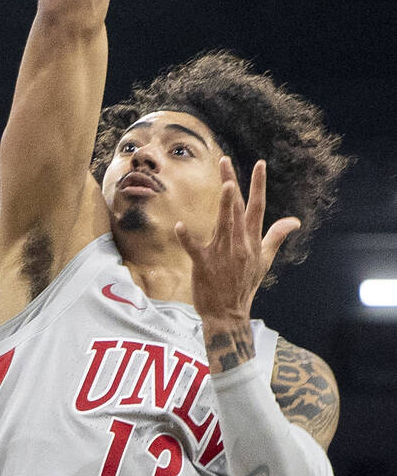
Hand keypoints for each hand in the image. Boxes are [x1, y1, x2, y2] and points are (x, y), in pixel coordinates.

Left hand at [176, 158, 300, 325]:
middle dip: (233, 184)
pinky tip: (179, 226)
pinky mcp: (204, 264)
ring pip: (224, 225)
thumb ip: (276, 236)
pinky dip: (187, 238)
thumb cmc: (245, 283)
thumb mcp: (264, 260)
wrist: (230, 313)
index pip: (258, 207)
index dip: (258, 185)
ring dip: (226, 206)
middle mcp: (239, 244)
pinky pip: (194, 249)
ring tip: (227, 186)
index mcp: (252, 241)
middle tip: (224, 162)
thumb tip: (295, 220)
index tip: (259, 164)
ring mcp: (222, 254)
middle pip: (238, 209)